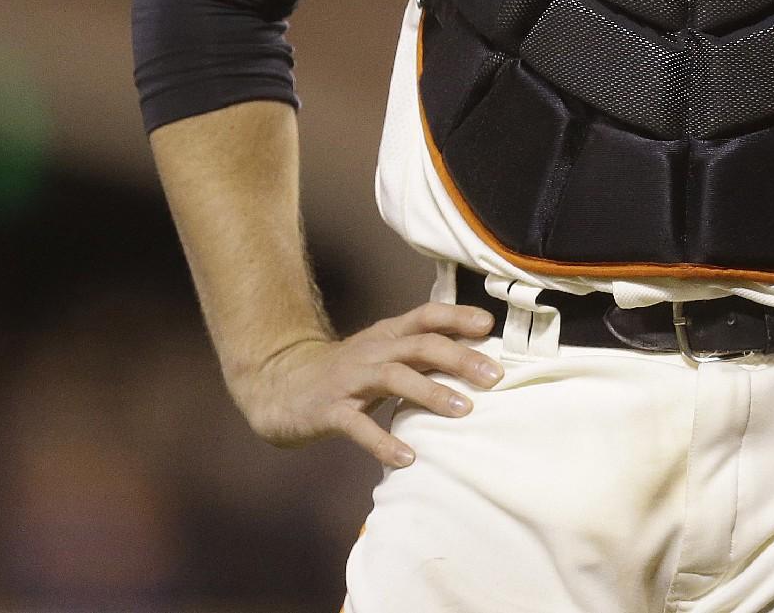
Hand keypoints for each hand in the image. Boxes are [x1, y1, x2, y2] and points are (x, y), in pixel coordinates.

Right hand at [230, 300, 503, 467]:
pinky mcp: (330, 410)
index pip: (425, 316)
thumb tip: (475, 357)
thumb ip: (419, 353)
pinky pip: (358, 425)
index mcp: (386, 335)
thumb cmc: (345, 373)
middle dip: (459, 357)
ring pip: (394, 377)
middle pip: (419, 345)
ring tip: (464, 410)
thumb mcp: (381, 353)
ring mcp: (350, 379)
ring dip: (431, 392)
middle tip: (494, 376)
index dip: (457, 316)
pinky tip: (407, 458)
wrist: (278, 385)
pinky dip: (383, 441)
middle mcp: (371, 351)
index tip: (489, 325)